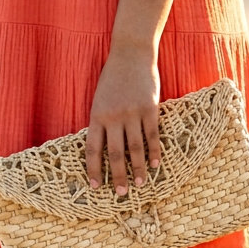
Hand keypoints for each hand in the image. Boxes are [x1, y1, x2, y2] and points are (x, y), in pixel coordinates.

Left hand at [86, 44, 160, 194]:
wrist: (131, 54)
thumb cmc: (113, 78)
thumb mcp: (99, 99)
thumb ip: (101, 122)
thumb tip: (101, 148)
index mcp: (97, 116)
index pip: (93, 149)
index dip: (94, 169)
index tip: (96, 186)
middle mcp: (113, 117)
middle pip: (116, 153)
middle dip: (118, 176)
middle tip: (121, 193)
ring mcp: (132, 113)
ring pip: (135, 148)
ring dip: (138, 169)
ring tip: (140, 184)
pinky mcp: (150, 108)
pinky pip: (152, 135)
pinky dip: (154, 152)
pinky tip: (155, 165)